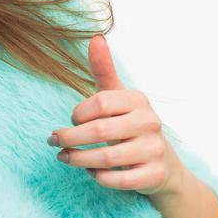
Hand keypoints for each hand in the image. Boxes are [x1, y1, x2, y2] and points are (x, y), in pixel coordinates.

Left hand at [46, 34, 184, 195]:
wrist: (163, 164)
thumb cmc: (130, 125)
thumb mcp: (118, 97)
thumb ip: (103, 70)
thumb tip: (95, 37)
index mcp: (138, 100)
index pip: (100, 102)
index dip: (78, 112)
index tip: (71, 119)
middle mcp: (150, 122)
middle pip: (100, 130)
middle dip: (70, 138)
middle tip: (54, 141)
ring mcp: (154, 150)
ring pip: (108, 158)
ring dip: (79, 159)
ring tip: (64, 157)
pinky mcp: (154, 175)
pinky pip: (119, 180)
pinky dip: (99, 177)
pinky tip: (90, 171)